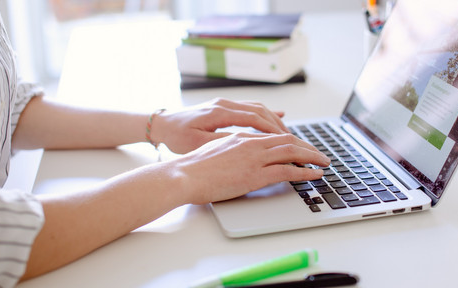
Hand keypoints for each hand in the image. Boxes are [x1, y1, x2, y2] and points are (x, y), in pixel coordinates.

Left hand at [151, 98, 289, 153]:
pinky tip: (278, 118)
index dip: (273, 130)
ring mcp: (224, 103)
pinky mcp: (224, 107)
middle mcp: (224, 104)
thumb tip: (247, 144)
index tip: (288, 141)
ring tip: (289, 135)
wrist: (161, 124)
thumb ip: (223, 142)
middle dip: (280, 126)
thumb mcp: (198, 144)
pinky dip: (266, 115)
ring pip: (258, 108)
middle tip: (295, 141)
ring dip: (274, 121)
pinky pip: (250, 108)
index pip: (255, 118)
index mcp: (219, 112)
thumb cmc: (176, 137)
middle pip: (261, 111)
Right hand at [165, 132, 330, 204]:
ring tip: (324, 162)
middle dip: (307, 146)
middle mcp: (251, 143)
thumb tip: (239, 156)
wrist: (183, 175)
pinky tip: (314, 174)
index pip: (274, 135)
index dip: (292, 140)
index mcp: (241, 136)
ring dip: (312, 156)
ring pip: (292, 151)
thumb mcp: (215, 151)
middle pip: (288, 139)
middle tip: (319, 153)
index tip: (302, 146)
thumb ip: (231, 149)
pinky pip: (287, 171)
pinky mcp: (255, 174)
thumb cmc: (193, 167)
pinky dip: (305, 171)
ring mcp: (254, 157)